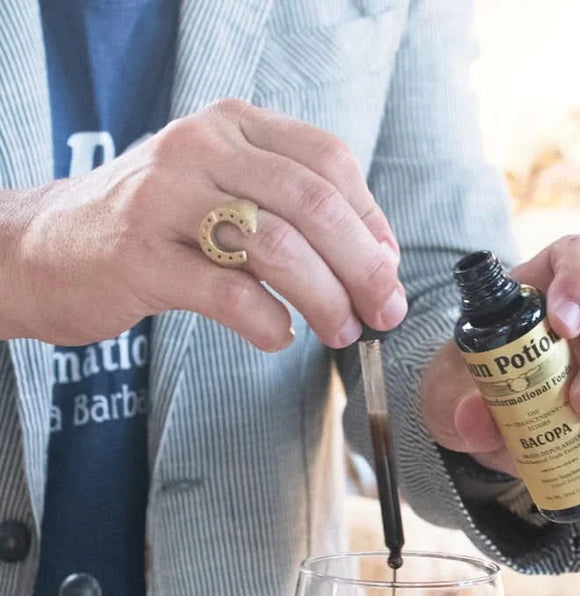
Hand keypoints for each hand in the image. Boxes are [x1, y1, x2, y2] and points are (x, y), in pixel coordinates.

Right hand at [2, 100, 405, 349]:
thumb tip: (369, 257)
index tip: (387, 270)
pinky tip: (278, 337)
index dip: (371, 220)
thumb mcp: (215, 192)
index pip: (327, 160)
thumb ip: (283, 210)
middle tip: (382, 311)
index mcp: (230, 126)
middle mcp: (201, 148)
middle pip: (313, 201)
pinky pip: (226, 292)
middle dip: (362, 266)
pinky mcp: (140, 256)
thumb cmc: (145, 227)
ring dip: (324, 299)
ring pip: (277, 245)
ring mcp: (166, 199)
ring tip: (339, 332)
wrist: (43, 247)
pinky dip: (266, 321)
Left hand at [420, 235, 579, 474]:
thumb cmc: (458, 392)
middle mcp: (575, 316)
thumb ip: (451, 406)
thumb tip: (475, 419)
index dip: (578, 278)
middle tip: (577, 397)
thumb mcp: (443, 398)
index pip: (571, 257)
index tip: (563, 323)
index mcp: (532, 293)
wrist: (471, 427)